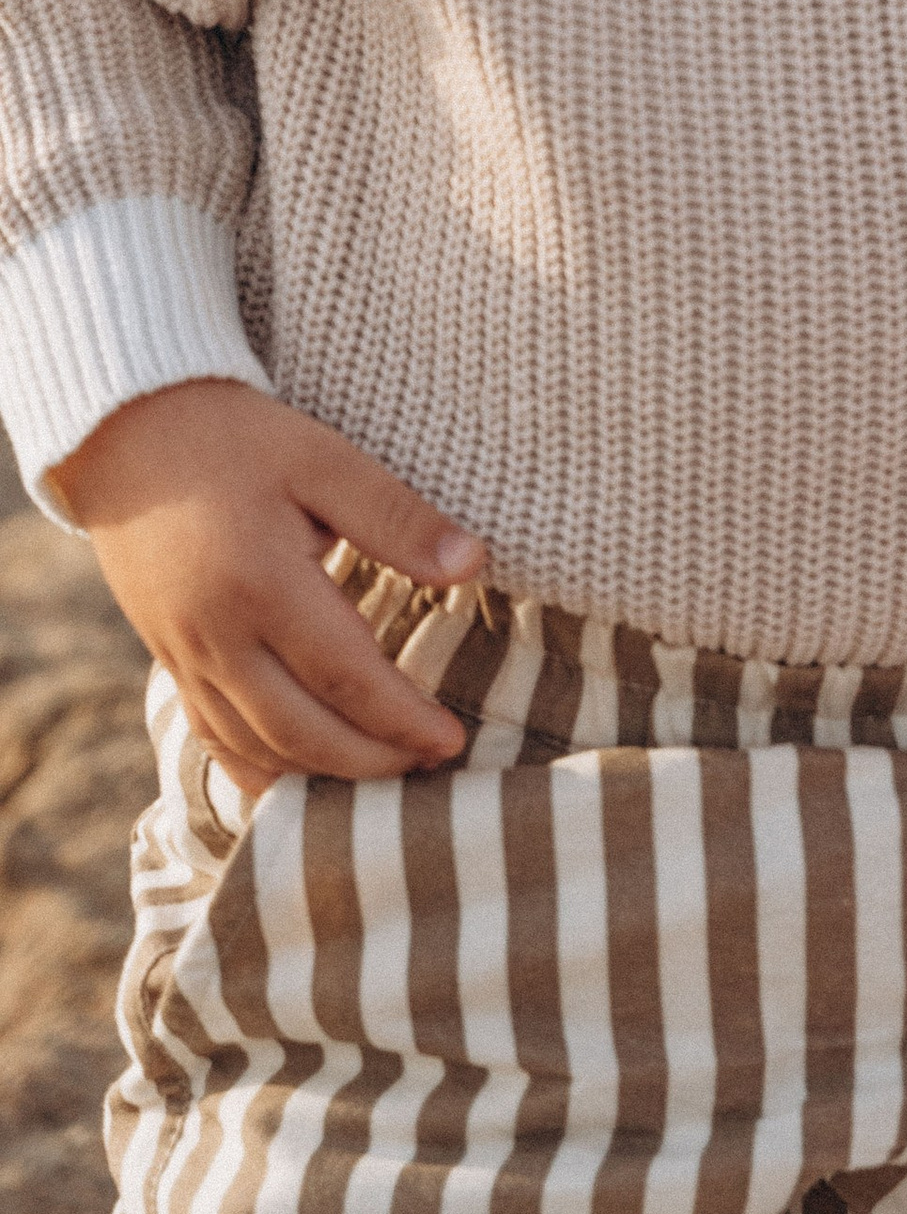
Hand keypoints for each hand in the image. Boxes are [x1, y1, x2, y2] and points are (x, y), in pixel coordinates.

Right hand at [53, 379, 486, 790]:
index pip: (346, 677)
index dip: (402, 719)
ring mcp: (184, 655)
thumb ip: (396, 517)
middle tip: (430, 768)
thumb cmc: (237, 438)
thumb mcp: (324, 458)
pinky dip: (259, 768)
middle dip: (371, 762)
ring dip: (321, 774)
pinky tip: (301, 778)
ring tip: (384, 775)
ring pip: (255, 746)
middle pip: (301, 731)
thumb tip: (473, 565)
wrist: (127, 435)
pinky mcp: (168, 658)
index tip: (452, 741)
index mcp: (262, 584)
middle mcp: (216, 635)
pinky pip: (213, 735)